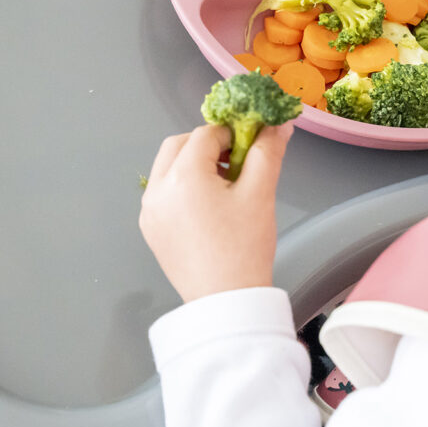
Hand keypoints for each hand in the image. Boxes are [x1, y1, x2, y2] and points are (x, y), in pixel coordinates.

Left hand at [139, 123, 293, 302]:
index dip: (232, 134)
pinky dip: (182, 188)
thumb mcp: (261, 193)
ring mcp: (150, 211)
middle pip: (179, 145)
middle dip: (207, 145)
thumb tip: (278, 125)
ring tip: (224, 186)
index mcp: (183, 176)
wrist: (226, 301)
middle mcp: (158, 189)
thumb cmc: (244, 249)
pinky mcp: (151, 229)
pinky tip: (208, 207)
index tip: (252, 146)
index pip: (206, 134)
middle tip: (236, 163)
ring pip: (168, 167)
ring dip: (193, 164)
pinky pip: (163, 193)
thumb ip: (268, 151)